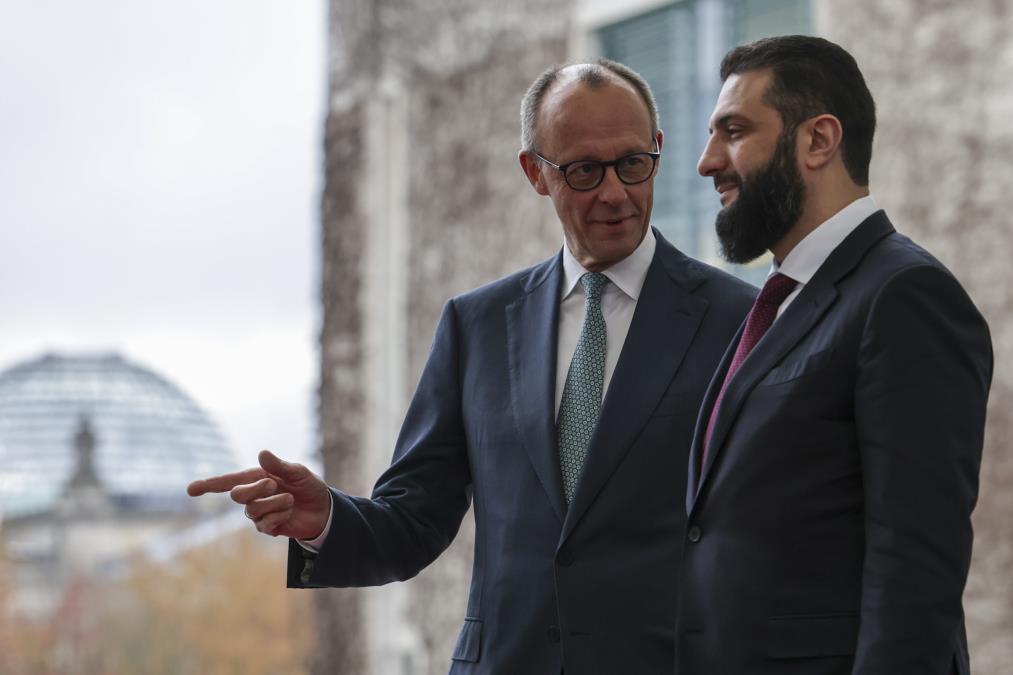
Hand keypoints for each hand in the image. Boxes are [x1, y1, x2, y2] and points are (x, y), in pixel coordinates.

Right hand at [187, 450, 330, 539]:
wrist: (324, 509)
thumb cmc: (309, 486)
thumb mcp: (299, 473)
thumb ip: (280, 466)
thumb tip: (262, 453)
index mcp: (256, 477)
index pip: (227, 481)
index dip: (207, 485)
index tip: (190, 490)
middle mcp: (253, 495)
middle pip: (237, 495)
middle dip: (256, 489)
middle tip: (275, 484)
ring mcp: (258, 513)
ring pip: (252, 510)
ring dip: (275, 503)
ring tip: (290, 499)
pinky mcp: (267, 527)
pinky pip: (265, 524)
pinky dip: (280, 516)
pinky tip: (289, 512)